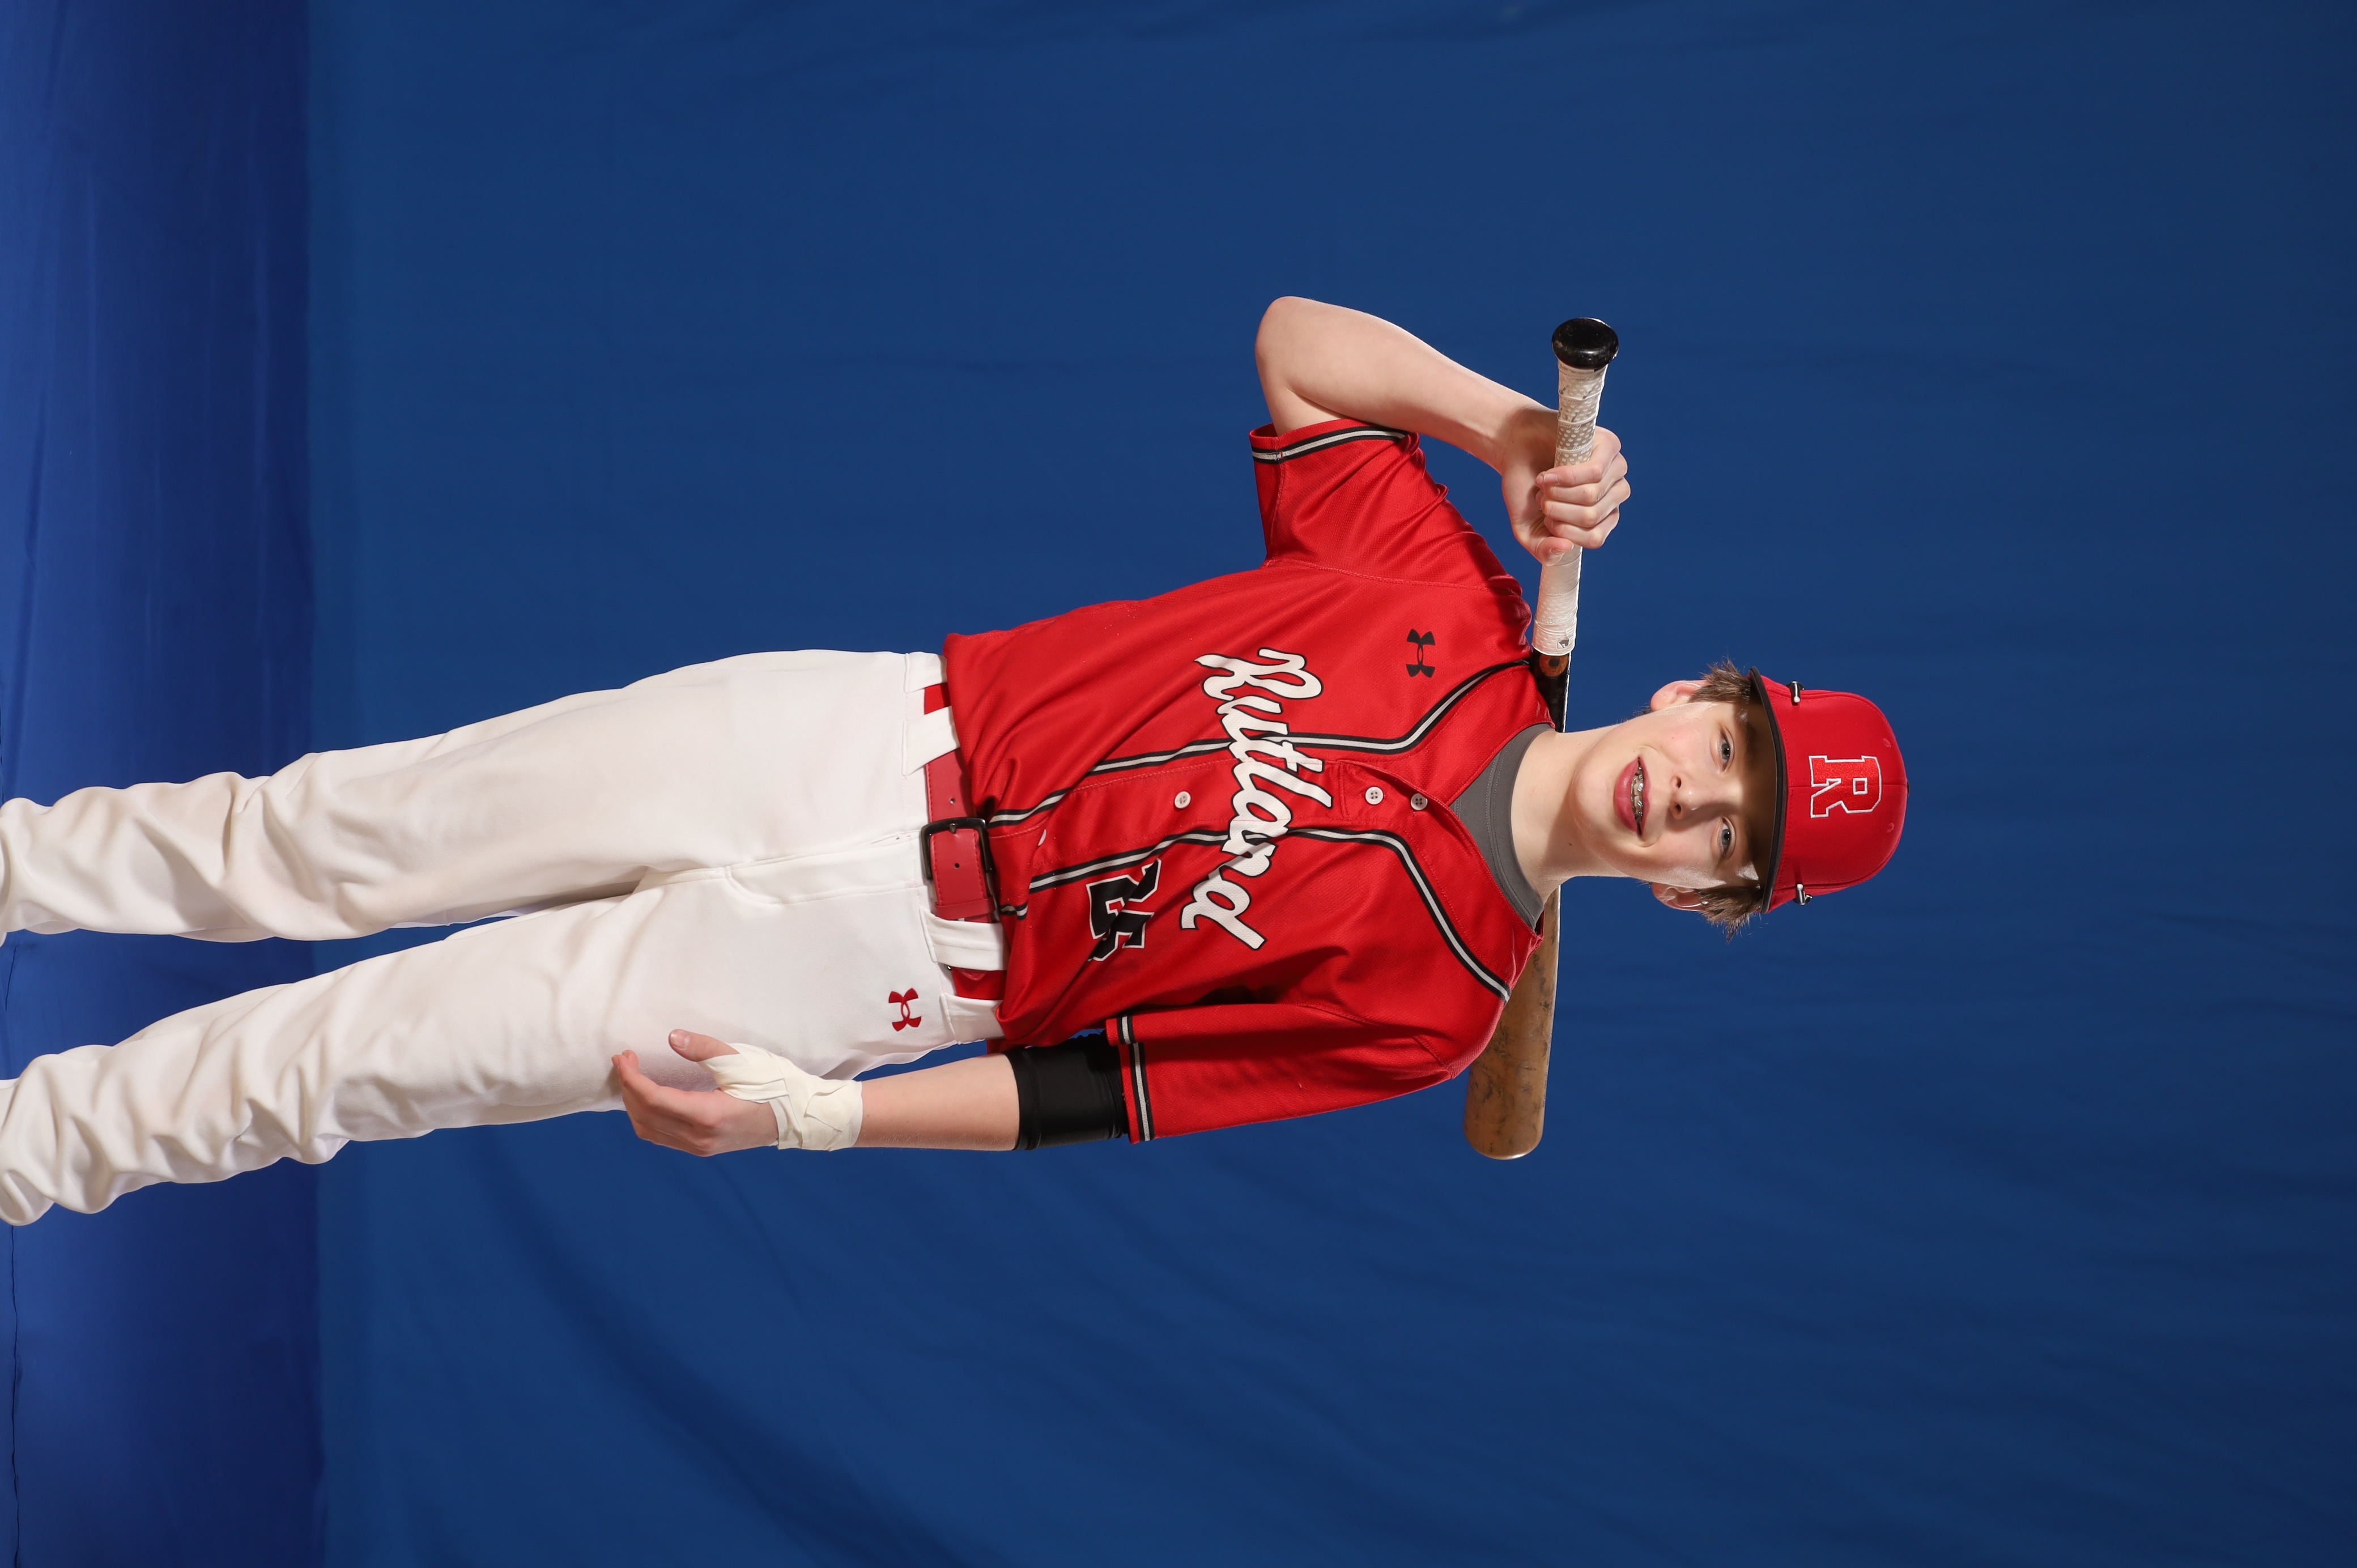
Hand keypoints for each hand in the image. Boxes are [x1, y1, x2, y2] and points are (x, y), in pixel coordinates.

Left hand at [612, 1030, 779, 1155]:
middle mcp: (698, 1138)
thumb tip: (672, 1037)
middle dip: (628, 1087)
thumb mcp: (740, 1060)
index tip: (624, 1056)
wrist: (795, 1114)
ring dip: (634, 1104)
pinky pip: (660, 1136)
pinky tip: (648, 1097)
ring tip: (632, 1077)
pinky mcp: (701, 1148)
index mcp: (707, 1115)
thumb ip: (704, 1049)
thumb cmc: (772, 1084)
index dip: (631, 1077)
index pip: (653, 1099)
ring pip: (648, 1130)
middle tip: (625, 1059)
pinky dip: (646, 1116)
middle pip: (645, 1116)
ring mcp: (699, 1147)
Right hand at [1503, 422, 1628, 566]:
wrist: (1514, 447)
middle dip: (1557, 511)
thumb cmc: (1524, 487)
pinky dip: (1565, 476)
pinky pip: (1595, 472)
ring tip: (1544, 483)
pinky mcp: (1609, 446)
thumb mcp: (1527, 529)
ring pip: (1593, 495)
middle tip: (1542, 499)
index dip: (1564, 532)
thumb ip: (1542, 550)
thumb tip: (1565, 547)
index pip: (1595, 538)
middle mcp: (1613, 495)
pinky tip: (1549, 474)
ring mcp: (1615, 469)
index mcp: (1601, 519)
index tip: (1545, 519)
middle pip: (1592, 516)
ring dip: (1559, 493)